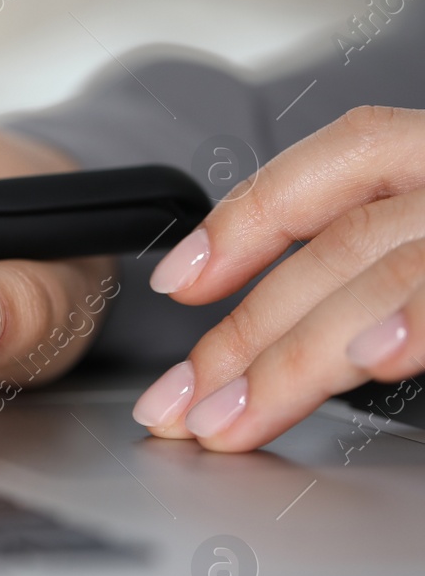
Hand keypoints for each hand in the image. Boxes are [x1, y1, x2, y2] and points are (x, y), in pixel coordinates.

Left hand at [133, 106, 424, 450]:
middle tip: (178, 407)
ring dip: (295, 358)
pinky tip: (372, 358)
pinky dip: (413, 321)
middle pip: (344, 239)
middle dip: (246, 332)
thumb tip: (263, 353)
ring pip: (387, 271)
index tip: (173, 282)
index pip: (348, 154)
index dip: (250, 217)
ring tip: (227, 421)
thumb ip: (375, 274)